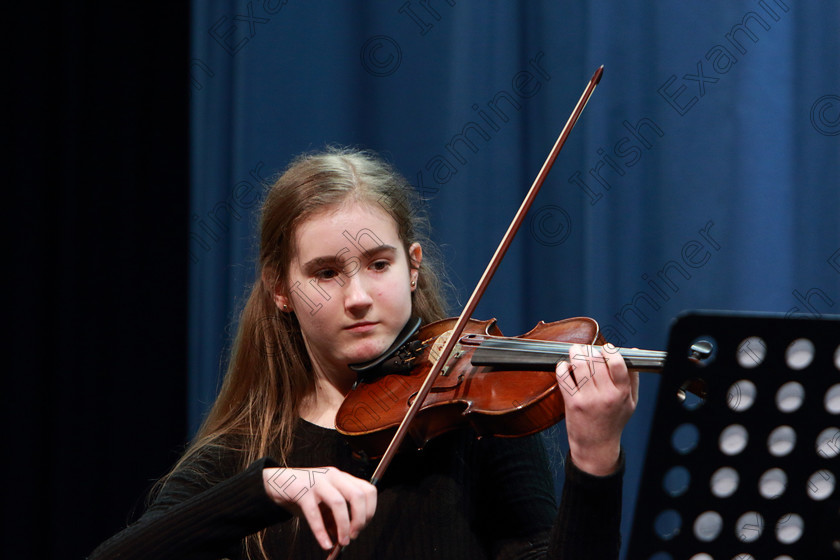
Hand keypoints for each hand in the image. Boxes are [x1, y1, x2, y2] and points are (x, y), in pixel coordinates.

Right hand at [263, 466, 376, 549]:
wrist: (279, 483)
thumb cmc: (307, 494)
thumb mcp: (326, 504)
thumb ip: (336, 518)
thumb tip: (346, 539)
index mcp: (343, 478)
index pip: (368, 490)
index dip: (370, 511)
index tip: (362, 527)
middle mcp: (334, 476)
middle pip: (358, 495)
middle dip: (360, 519)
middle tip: (353, 535)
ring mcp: (318, 481)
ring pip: (339, 503)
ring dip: (344, 526)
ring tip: (342, 541)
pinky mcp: (301, 490)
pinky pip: (314, 514)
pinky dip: (321, 532)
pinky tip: (325, 544)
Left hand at [555, 343, 638, 475]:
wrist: (596, 446)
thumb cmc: (614, 421)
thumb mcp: (631, 401)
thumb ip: (632, 377)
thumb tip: (631, 352)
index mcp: (621, 393)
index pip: (617, 363)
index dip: (610, 351)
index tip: (605, 348)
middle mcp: (606, 395)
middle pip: (596, 361)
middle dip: (589, 350)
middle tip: (586, 349)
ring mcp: (588, 399)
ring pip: (580, 366)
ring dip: (575, 354)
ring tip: (575, 352)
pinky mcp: (572, 403)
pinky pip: (564, 378)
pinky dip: (562, 368)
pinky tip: (565, 366)